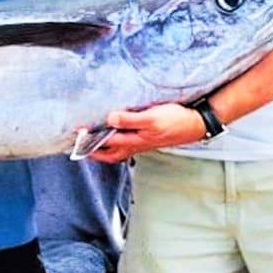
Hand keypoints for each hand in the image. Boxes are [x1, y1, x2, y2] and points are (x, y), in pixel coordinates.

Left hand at [88, 103, 207, 162]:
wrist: (196, 124)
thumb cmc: (175, 121)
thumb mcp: (152, 118)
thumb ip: (130, 120)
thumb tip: (109, 119)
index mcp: (134, 141)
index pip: (105, 143)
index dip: (89, 139)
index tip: (76, 133)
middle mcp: (136, 145)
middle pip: (109, 153)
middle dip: (93, 151)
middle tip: (79, 144)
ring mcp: (142, 143)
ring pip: (117, 150)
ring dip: (103, 148)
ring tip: (92, 141)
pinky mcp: (147, 138)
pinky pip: (126, 144)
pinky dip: (117, 142)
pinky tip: (116, 134)